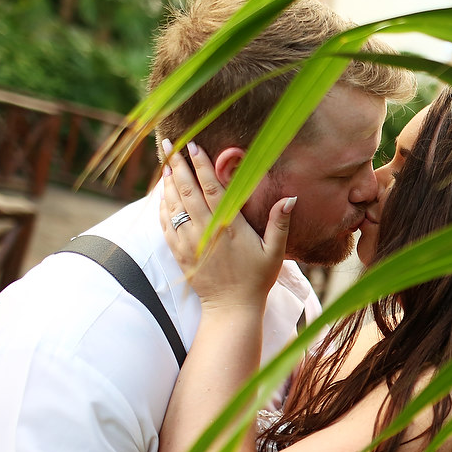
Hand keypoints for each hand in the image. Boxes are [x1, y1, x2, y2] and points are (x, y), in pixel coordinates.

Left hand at [159, 137, 290, 309]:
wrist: (232, 307)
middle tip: (169, 143)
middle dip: (178, 164)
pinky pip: (165, 223)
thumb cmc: (257, 279)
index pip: (211, 188)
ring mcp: (189, 241)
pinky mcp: (179, 252)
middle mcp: (206, 230)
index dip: (201, 165)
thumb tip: (290, 198)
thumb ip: (279, 223)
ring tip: (165, 162)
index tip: (193, 146)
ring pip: (173, 204)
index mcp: (229, 226)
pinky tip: (163, 193)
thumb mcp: (275, 252)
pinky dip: (162, 205)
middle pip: (187, 190)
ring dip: (168, 181)